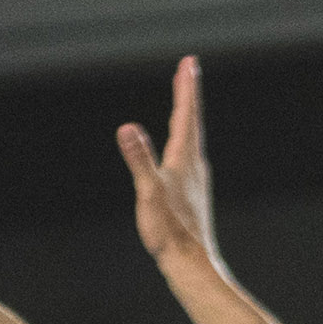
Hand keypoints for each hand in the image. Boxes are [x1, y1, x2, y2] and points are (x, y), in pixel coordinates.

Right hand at [118, 56, 221, 273]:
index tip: (189, 62)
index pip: (186, 114)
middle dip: (187, 95)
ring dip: (187, 118)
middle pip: (191, 121)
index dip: (186, 87)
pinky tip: (180, 152)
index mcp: (184, 158)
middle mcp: (194, 165)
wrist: (190, 261)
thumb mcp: (148, 191)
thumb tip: (127, 128)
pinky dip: (184, 142)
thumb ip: (139, 159)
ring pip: (191, 139)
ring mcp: (195, 179)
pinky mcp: (192, 194)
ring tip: (184, 105)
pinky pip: (188, 157)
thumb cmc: (169, 230)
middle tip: (188, 70)